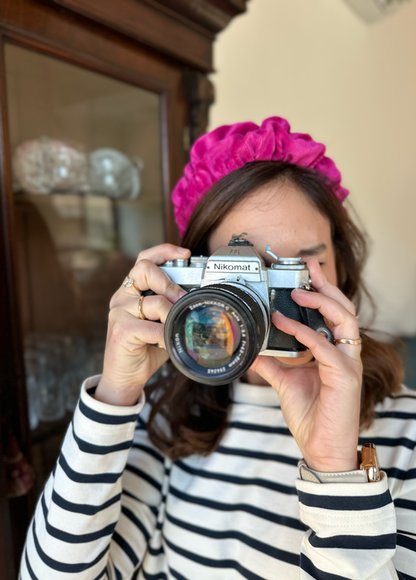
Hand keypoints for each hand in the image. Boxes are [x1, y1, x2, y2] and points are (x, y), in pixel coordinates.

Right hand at [95, 244, 189, 405]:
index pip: (144, 259)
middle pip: (144, 269)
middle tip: (183, 298)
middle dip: (169, 282)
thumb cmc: (145, 349)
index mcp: (132, 291)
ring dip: (171, 315)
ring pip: (154, 302)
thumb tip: (201, 301)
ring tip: (177, 326)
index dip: (163, 251)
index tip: (184, 253)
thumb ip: (173, 309)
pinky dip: (165, 336)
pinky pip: (152, 328)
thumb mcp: (162, 323)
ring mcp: (119, 312)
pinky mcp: (121, 330)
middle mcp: (122, 297)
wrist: (125, 378)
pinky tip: (167, 343)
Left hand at [250, 258, 361, 472]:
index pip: (333, 314)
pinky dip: (305, 332)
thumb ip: (270, 362)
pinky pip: (325, 347)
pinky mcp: (345, 377)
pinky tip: (285, 323)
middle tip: (308, 267)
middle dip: (326, 285)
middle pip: (344, 309)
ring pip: (345, 320)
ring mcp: (347, 364)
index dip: (321, 291)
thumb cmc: (310, 415)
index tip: (305, 274)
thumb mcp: (284, 381)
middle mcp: (344, 354)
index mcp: (333, 352)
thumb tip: (250, 349)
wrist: (321, 448)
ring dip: (322, 301)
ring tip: (299, 291)